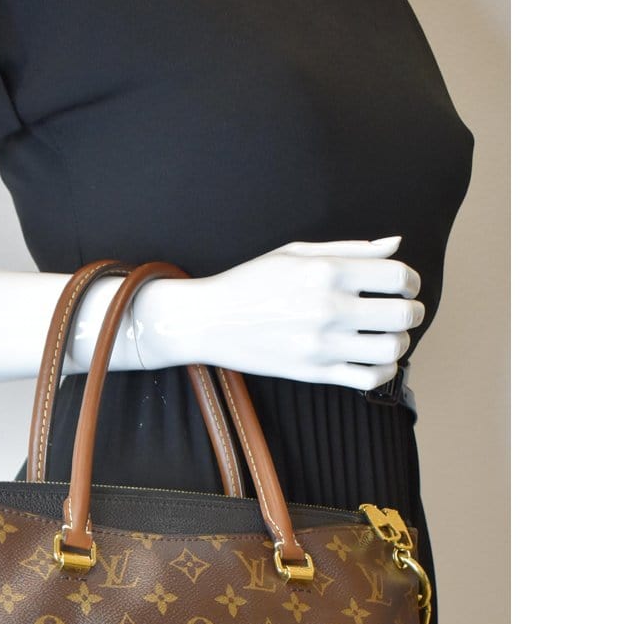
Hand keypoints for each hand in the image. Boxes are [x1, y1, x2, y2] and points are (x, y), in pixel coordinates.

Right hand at [133, 235, 422, 391]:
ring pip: (391, 349)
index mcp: (327, 271)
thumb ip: (351, 249)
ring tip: (390, 336)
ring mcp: (322, 344)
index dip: (411, 281)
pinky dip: (384, 370)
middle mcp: (328, 307)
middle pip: (401, 315)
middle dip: (413, 312)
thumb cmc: (253, 281)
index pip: (396, 276)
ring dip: (400, 342)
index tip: (406, 286)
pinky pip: (368, 378)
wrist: (211, 320)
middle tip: (407, 311)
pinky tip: (376, 360)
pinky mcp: (314, 372)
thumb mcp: (297, 252)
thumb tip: (396, 245)